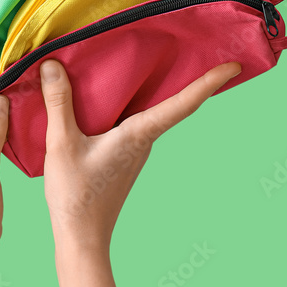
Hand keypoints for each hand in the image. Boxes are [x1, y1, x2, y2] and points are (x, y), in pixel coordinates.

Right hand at [41, 59, 240, 246]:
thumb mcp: (61, 144)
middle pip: (172, 103)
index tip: (234, 66)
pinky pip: (134, 122)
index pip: (184, 103)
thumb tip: (52, 64)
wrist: (81, 238)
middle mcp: (145, 141)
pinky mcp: (124, 157)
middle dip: (188, 77)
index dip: (210, 82)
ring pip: (150, 113)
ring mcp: (136, 151)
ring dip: (154, 90)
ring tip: (153, 61)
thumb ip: (58, 102)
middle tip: (201, 48)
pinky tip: (111, 96)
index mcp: (139, 134)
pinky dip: (131, 104)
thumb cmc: (76, 195)